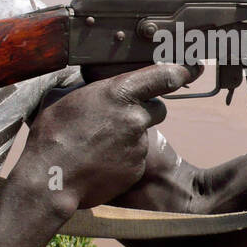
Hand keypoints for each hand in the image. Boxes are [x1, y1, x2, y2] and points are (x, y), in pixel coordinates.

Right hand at [18, 62, 193, 211]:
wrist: (51, 178)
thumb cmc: (52, 135)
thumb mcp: (65, 97)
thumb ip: (89, 88)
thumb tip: (92, 84)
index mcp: (119, 92)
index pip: (165, 76)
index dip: (183, 70)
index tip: (194, 67)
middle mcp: (135, 117)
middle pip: (158, 109)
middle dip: (144, 112)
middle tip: (117, 120)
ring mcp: (138, 145)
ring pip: (143, 135)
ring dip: (128, 137)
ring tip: (99, 145)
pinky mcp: (137, 168)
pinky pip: (136, 158)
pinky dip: (123, 159)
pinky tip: (100, 161)